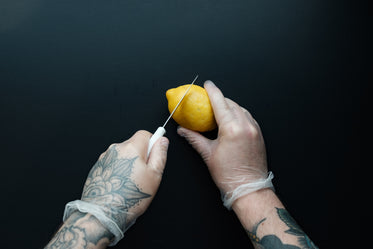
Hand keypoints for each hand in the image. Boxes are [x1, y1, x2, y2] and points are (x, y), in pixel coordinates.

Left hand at [64, 130, 168, 244]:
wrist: (102, 213)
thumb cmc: (128, 197)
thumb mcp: (154, 176)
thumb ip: (160, 154)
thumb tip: (162, 141)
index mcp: (131, 148)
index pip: (145, 134)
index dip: (152, 143)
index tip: (153, 155)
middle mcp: (116, 149)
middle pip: (133, 144)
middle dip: (140, 155)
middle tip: (143, 174)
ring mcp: (105, 158)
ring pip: (123, 154)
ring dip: (128, 163)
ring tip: (130, 182)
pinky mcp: (98, 167)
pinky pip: (113, 163)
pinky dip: (118, 170)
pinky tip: (120, 185)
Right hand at [177, 81, 271, 207]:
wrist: (249, 188)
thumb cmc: (230, 175)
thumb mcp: (208, 154)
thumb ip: (194, 138)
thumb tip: (183, 131)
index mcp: (232, 129)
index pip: (220, 103)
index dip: (212, 91)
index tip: (207, 84)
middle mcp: (246, 125)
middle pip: (231, 103)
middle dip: (220, 99)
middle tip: (209, 99)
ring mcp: (254, 129)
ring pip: (241, 109)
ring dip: (230, 106)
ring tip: (219, 110)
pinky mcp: (259, 134)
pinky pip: (248, 117)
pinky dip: (239, 114)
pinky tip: (232, 120)